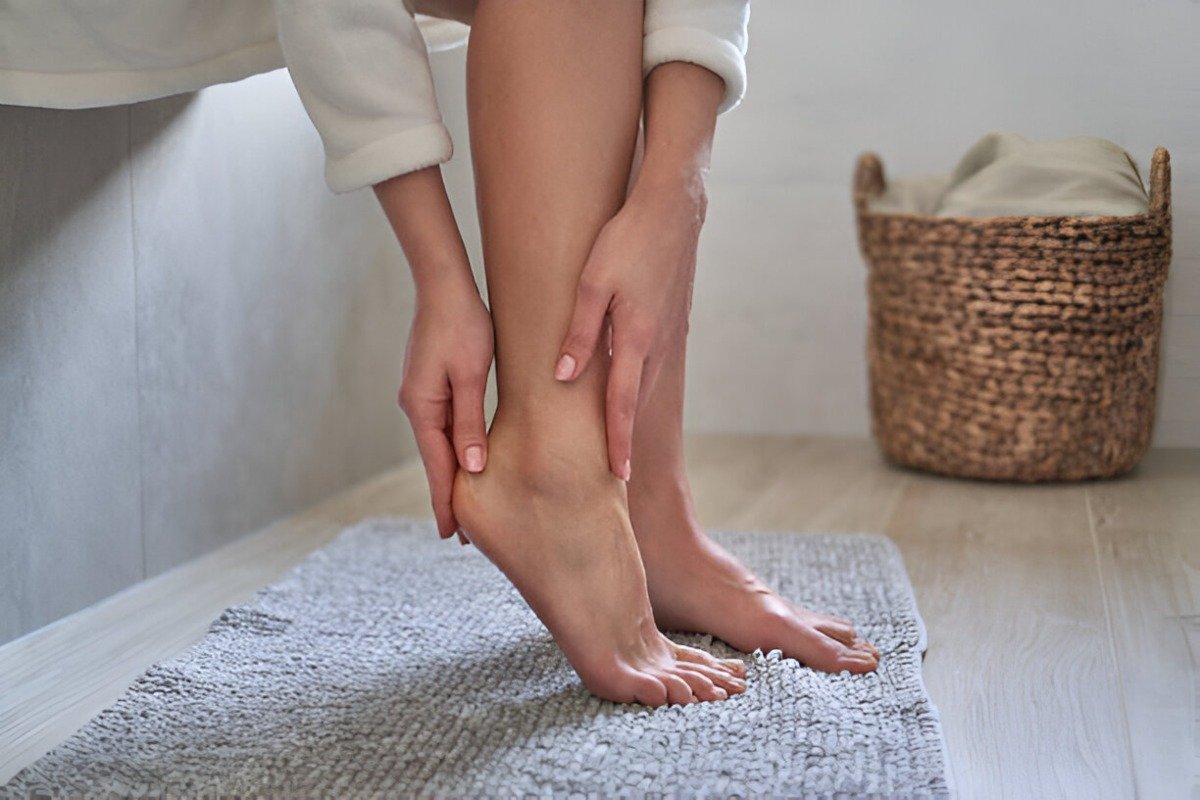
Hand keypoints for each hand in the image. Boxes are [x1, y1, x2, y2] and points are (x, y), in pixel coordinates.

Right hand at [398, 282, 493, 541]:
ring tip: (463, 506)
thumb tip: (471, 467)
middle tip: (459, 536)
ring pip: (438, 445)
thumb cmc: (464, 324)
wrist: (444, 285)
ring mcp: (419, 395)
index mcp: (422, 407)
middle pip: (434, 460)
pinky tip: (463, 461)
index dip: (445, 501)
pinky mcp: (428, 385)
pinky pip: (441, 427)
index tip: (451, 536)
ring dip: (450, 474)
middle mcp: (415, 405)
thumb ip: (470, 421)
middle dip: (447, 496)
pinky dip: (451, 450)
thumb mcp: (471, 375)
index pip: (437, 465)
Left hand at [554, 176, 705, 480]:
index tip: (617, 476)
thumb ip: (578, 332)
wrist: (673, 209)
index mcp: (636, 339)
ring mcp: (666, 332)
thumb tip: (563, 375)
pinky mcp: (668, 320)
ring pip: (644, 383)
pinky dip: (637, 384)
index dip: (618, 442)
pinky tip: (625, 386)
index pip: (622, 404)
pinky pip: (650, 362)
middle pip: (636, 402)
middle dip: (624, 437)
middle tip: (613, 473)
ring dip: (630, 412)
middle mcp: (656, 344)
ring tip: (616, 438)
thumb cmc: (627, 240)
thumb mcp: (591, 283)